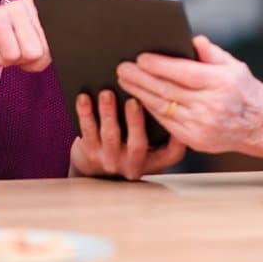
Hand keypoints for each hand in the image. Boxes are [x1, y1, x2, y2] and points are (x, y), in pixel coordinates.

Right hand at [0, 0, 50, 71]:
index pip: (61, 40)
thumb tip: (53, 51)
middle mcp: (29, 4)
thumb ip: (46, 48)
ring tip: (4, 46)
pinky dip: (1, 59)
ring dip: (14, 59)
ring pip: (32, 53)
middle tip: (12, 47)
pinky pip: (12, 55)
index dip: (44, 54)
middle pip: (46, 50)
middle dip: (28, 60)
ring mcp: (13, 8)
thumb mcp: (29, 46)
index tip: (27, 48)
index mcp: (42, 8)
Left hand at [69, 90, 187, 179]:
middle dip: (135, 121)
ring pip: (110, 136)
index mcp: (155, 161)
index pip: (172, 153)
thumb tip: (167, 91)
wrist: (97, 170)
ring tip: (106, 94)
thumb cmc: (131, 145)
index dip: (178, 138)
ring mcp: (111, 160)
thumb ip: (161, 126)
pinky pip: (87, 132)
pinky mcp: (90, 154)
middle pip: (138, 145)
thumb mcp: (152, 144)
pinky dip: (85, 114)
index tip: (174, 114)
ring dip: (108, 113)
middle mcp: (134, 164)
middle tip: (133, 100)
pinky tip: (84, 99)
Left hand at [117, 36, 262, 158]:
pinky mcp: (195, 140)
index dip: (159, 65)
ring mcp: (201, 125)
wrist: (260, 126)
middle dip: (141, 78)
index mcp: (221, 83)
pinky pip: (166, 123)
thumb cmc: (244, 90)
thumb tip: (192, 40)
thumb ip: (211, 53)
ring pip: (163, 107)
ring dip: (140, 94)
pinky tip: (140, 99)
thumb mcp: (234, 66)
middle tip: (122, 68)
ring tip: (125, 81)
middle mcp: (210, 106)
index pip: (183, 72)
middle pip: (167, 90)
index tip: (140, 58)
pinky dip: (150, 110)